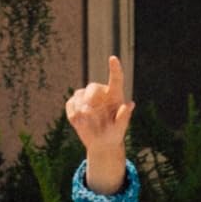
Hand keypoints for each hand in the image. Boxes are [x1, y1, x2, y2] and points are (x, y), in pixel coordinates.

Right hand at [64, 55, 134, 194]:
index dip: (115, 68)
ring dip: (80, 109)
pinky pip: (70, 104)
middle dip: (89, 99)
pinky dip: (73, 114)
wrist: (101, 143)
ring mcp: (87, 97)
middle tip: (88, 112)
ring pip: (79, 95)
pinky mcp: (75, 104)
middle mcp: (101, 93)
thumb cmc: (114, 134)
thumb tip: (130, 104)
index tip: (113, 58)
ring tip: (86, 123)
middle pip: (92, 87)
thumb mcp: (120, 129)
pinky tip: (79, 123)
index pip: (116, 79)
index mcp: (115, 95)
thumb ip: (124, 117)